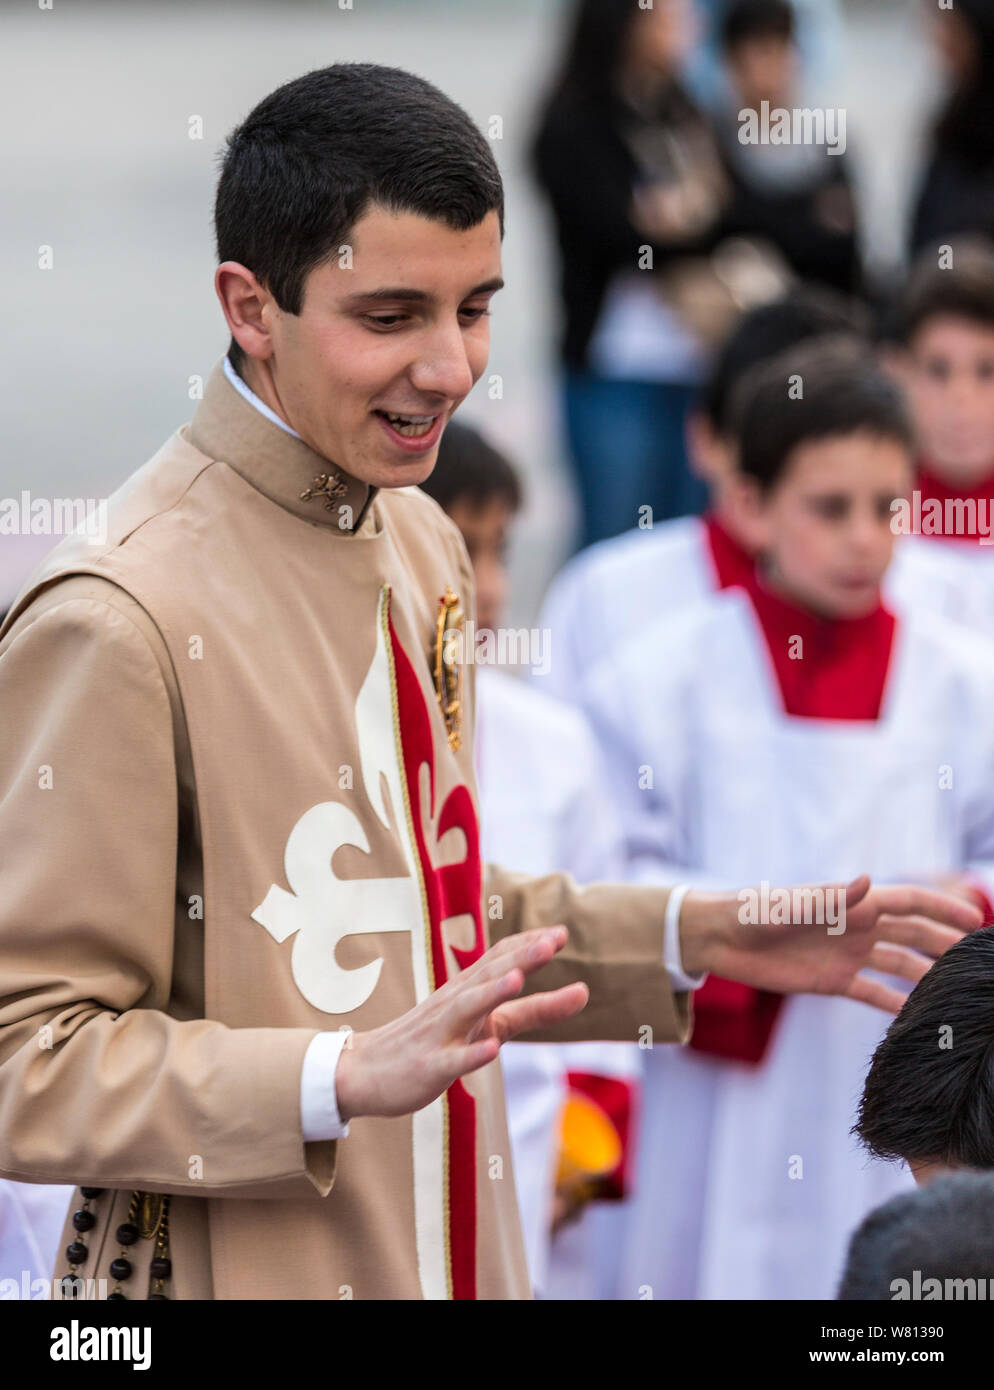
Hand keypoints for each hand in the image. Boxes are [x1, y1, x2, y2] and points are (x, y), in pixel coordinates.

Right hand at [335, 926, 586, 1120]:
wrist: (363, 1071)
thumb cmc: (432, 1041)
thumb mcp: (486, 1024)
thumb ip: (531, 1010)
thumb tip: (584, 993)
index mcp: (468, 991)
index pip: (500, 958)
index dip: (529, 945)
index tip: (562, 933)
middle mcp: (454, 1005)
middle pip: (489, 975)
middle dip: (521, 958)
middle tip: (554, 940)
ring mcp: (440, 1035)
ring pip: (467, 1009)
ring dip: (493, 992)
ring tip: (519, 979)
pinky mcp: (428, 1067)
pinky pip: (451, 1061)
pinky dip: (470, 1054)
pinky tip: (491, 1049)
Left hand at [679, 875, 980, 1012]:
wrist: (721, 938)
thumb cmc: (753, 911)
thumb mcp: (791, 905)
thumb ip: (831, 899)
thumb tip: (868, 881)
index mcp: (852, 903)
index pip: (909, 903)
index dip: (942, 910)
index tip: (975, 921)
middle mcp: (856, 928)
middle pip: (913, 936)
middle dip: (946, 946)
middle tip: (978, 964)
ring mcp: (847, 955)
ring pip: (900, 966)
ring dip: (928, 978)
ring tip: (958, 996)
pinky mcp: (833, 980)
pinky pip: (873, 993)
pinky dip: (896, 1005)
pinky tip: (918, 1021)